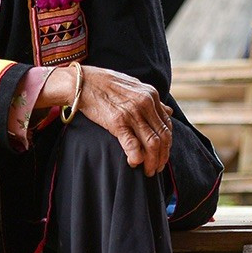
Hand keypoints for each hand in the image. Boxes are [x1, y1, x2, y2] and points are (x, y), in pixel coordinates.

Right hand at [45, 65, 172, 175]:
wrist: (83, 82)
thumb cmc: (106, 84)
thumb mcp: (135, 86)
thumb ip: (152, 100)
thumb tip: (168, 111)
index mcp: (151, 95)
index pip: (167, 124)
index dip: (167, 143)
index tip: (163, 154)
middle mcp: (146, 103)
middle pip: (163, 136)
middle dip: (162, 156)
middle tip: (157, 168)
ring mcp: (133, 112)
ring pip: (152, 143)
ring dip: (152, 161)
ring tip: (148, 170)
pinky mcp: (117, 121)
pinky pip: (132, 144)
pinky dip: (137, 157)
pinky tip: (134, 163)